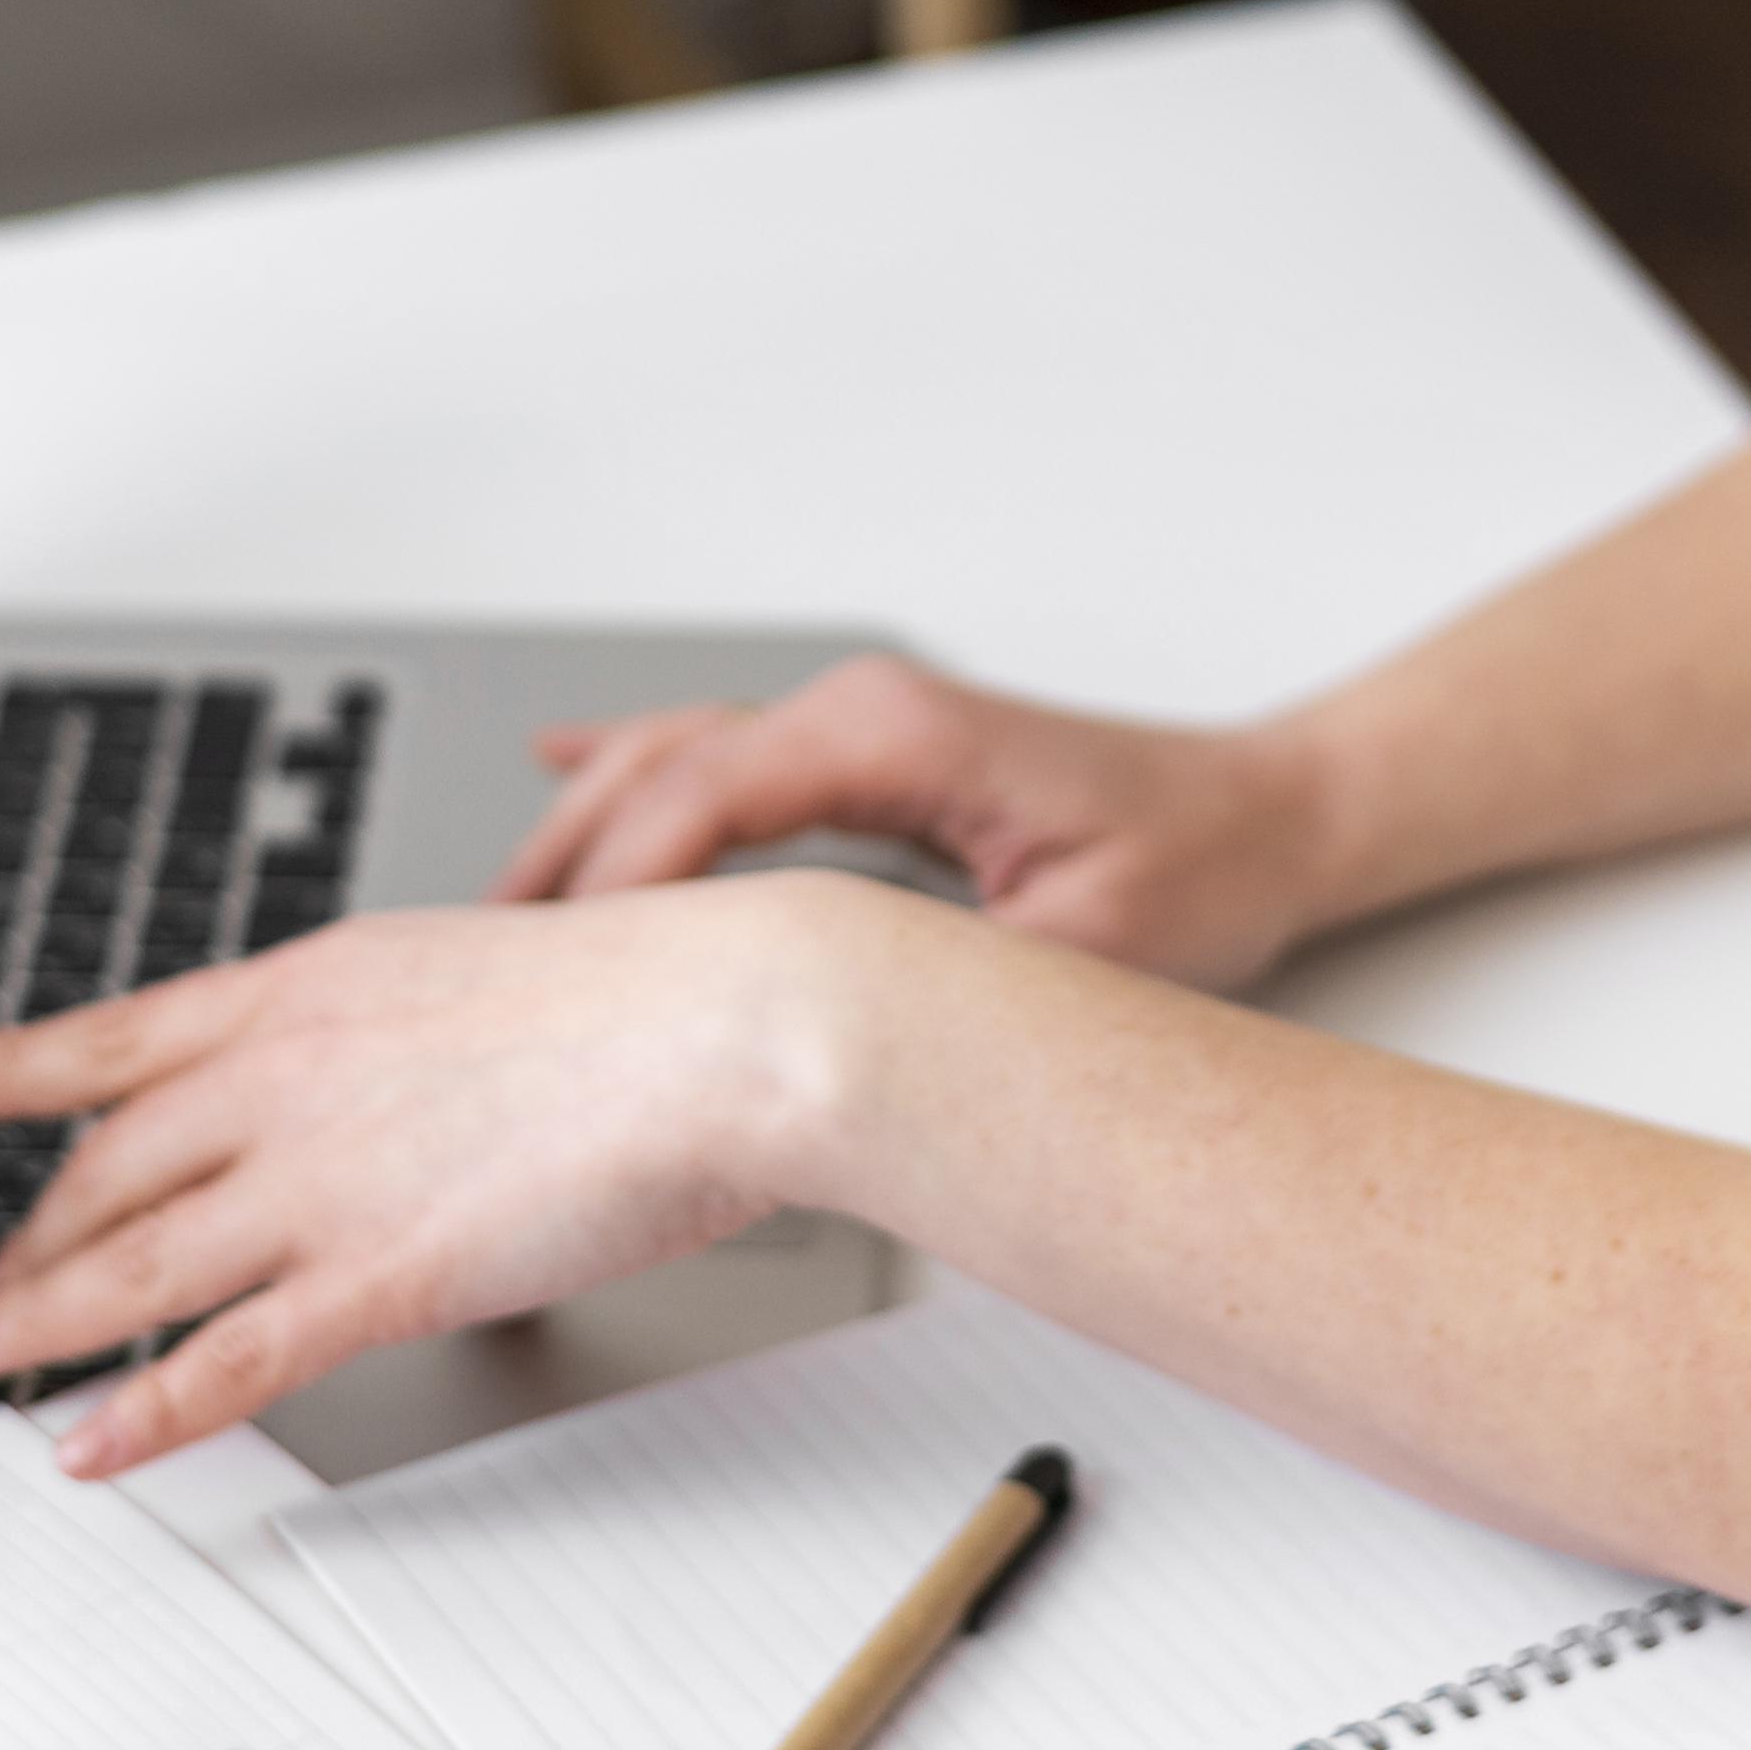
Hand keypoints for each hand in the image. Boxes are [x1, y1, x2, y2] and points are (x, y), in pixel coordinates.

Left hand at [0, 873, 896, 1477]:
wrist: (728, 1021)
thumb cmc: (650, 993)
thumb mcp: (477, 970)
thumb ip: (400, 1029)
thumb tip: (384, 1064)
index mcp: (311, 986)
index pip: (119, 1037)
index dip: (8, 1068)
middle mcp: (288, 1076)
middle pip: (108, 1168)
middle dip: (27, 1238)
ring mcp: (321, 1179)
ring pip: (131, 1267)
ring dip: (33, 1320)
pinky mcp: (378, 1277)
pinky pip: (227, 1363)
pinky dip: (144, 1413)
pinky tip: (93, 1447)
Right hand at [495, 655, 1334, 988]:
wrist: (1269, 820)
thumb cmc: (1197, 868)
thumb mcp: (1076, 949)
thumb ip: (942, 982)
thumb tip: (823, 1037)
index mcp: (894, 735)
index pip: (704, 792)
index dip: (617, 887)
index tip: (553, 970)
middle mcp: (860, 711)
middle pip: (660, 771)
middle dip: (562, 865)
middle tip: (480, 970)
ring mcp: (857, 725)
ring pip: (671, 760)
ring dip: (582, 834)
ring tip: (496, 924)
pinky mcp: (866, 755)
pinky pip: (716, 752)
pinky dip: (631, 770)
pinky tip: (561, 769)